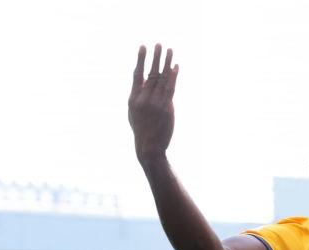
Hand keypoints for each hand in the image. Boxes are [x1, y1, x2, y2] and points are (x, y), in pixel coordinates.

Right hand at [128, 44, 178, 163]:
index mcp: (133, 98)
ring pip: (162, 79)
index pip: (137, 74)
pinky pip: (171, 89)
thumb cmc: (141, 129)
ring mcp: (155, 104)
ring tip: (170, 51)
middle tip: (159, 44)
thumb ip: (138, 97)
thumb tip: (144, 83)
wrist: (149, 146)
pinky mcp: (167, 109)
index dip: (140, 59)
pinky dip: (174, 77)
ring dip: (167, 63)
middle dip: (156, 57)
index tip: (143, 46)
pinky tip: (176, 67)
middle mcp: (143, 99)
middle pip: (151, 73)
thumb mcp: (134, 112)